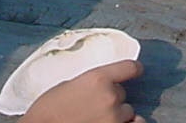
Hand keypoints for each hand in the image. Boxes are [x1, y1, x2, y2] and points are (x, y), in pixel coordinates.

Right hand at [20, 59, 144, 122]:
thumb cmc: (48, 109)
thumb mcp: (70, 85)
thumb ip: (93, 83)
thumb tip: (106, 85)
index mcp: (98, 77)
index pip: (130, 67)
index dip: (134, 69)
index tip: (137, 71)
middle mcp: (110, 96)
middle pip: (123, 94)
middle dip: (112, 99)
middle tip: (94, 106)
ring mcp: (113, 117)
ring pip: (127, 112)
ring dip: (117, 115)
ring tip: (98, 118)